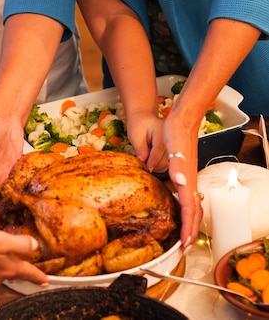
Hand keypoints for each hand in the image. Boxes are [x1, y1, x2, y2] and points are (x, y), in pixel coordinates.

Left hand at [126, 110, 167, 172]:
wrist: (143, 118)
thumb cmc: (138, 124)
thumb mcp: (136, 136)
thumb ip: (140, 150)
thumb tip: (144, 164)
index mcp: (162, 131)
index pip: (159, 150)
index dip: (152, 162)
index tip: (147, 169)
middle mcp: (171, 138)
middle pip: (166, 159)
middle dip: (154, 165)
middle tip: (143, 164)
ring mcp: (173, 145)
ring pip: (168, 163)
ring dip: (157, 166)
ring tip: (147, 160)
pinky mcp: (172, 150)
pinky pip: (167, 163)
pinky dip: (159, 165)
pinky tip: (152, 160)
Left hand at [163, 111, 202, 250]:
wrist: (183, 120)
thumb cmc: (176, 133)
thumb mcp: (173, 148)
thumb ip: (177, 166)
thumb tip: (180, 183)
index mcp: (187, 178)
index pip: (189, 210)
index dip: (187, 229)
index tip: (184, 245)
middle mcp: (190, 181)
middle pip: (194, 212)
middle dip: (190, 232)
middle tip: (184, 248)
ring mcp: (189, 177)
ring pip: (193, 206)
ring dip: (189, 223)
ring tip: (184, 236)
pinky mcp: (186, 172)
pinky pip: (189, 197)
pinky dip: (187, 210)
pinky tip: (181, 210)